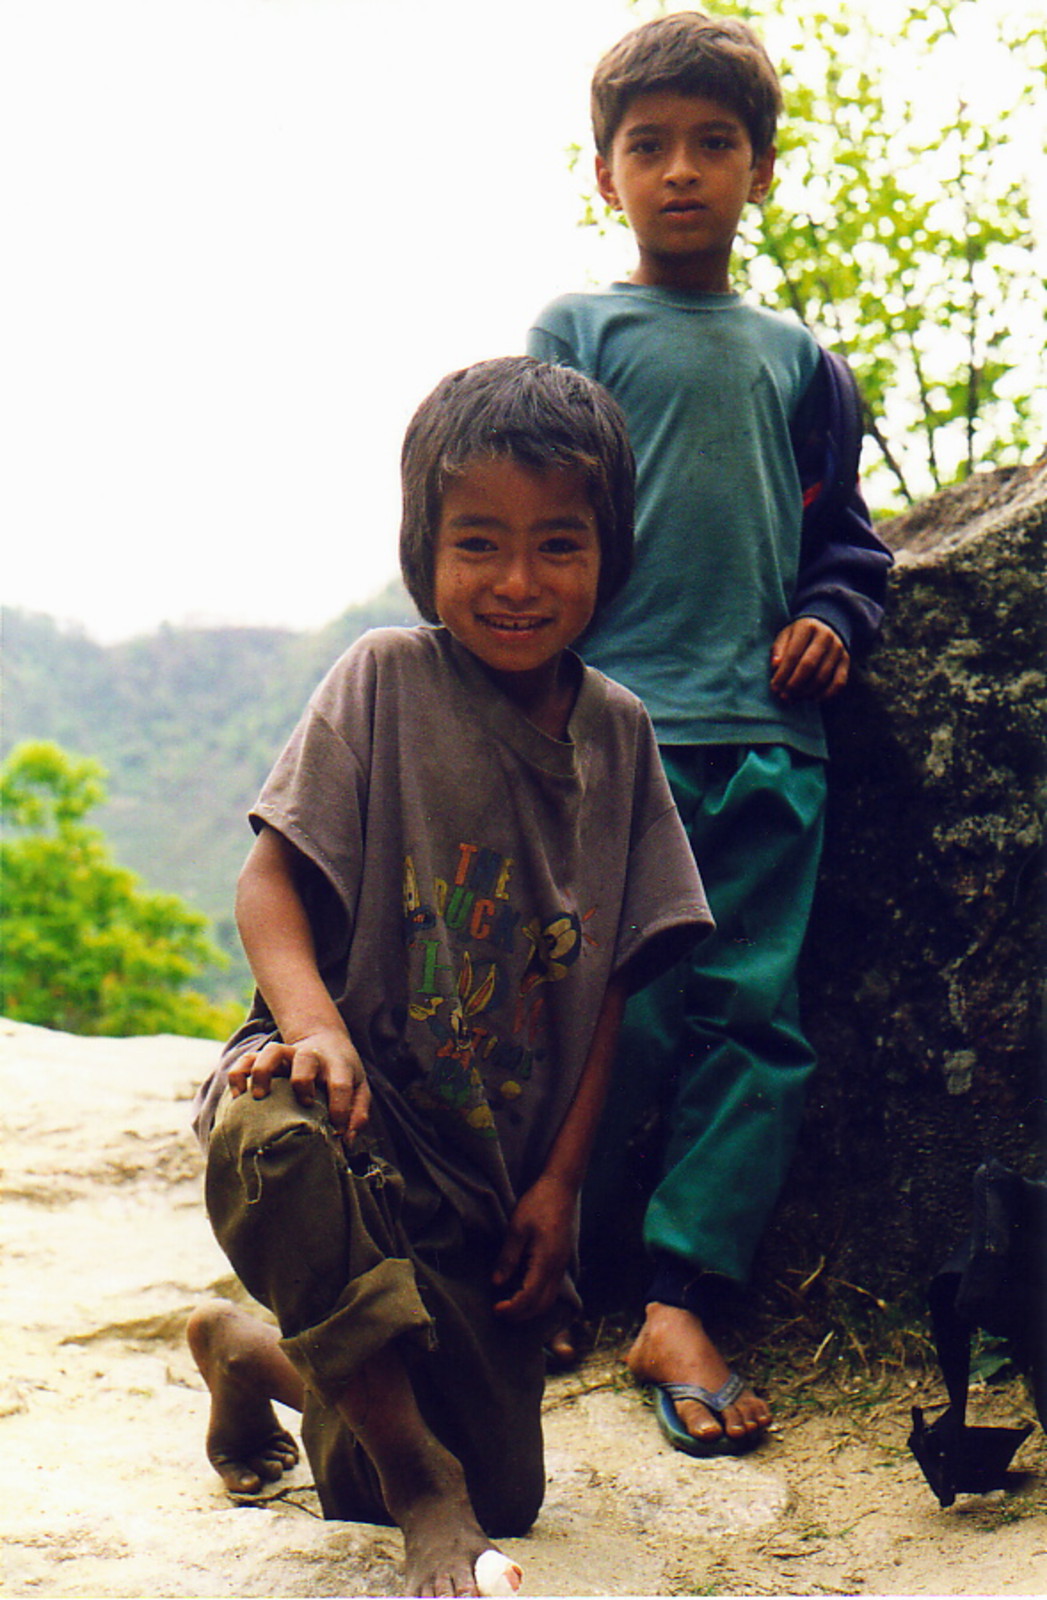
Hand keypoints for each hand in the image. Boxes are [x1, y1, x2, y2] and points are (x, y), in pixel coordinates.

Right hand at [228, 1027, 370, 1138]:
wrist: (325, 1041)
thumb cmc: (341, 1072)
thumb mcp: (359, 1088)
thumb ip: (358, 1113)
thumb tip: (347, 1139)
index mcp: (337, 1064)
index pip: (341, 1082)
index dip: (340, 1107)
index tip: (337, 1128)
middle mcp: (311, 1056)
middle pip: (305, 1058)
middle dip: (303, 1081)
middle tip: (304, 1103)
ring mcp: (286, 1054)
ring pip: (271, 1051)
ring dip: (264, 1072)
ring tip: (259, 1097)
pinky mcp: (266, 1058)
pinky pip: (247, 1060)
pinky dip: (239, 1074)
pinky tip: (238, 1096)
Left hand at [492, 1174, 575, 1320]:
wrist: (562, 1187)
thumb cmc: (538, 1203)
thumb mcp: (517, 1228)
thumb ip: (508, 1258)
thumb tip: (497, 1283)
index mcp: (546, 1261)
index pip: (530, 1298)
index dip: (512, 1309)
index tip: (495, 1309)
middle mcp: (558, 1268)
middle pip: (542, 1305)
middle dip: (521, 1315)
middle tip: (500, 1313)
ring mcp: (563, 1264)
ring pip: (550, 1299)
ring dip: (531, 1308)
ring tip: (510, 1306)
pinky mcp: (562, 1259)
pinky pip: (552, 1288)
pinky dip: (538, 1297)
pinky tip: (523, 1290)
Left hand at [770, 617, 849, 702]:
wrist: (824, 628)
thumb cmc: (799, 637)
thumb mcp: (785, 636)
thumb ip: (778, 650)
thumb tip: (775, 666)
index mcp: (807, 627)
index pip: (793, 654)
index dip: (782, 674)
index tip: (774, 687)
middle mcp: (826, 636)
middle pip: (809, 666)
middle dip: (794, 684)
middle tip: (784, 696)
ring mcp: (838, 648)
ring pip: (823, 676)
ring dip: (807, 692)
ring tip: (794, 698)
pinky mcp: (846, 660)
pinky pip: (839, 682)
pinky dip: (826, 694)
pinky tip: (813, 698)